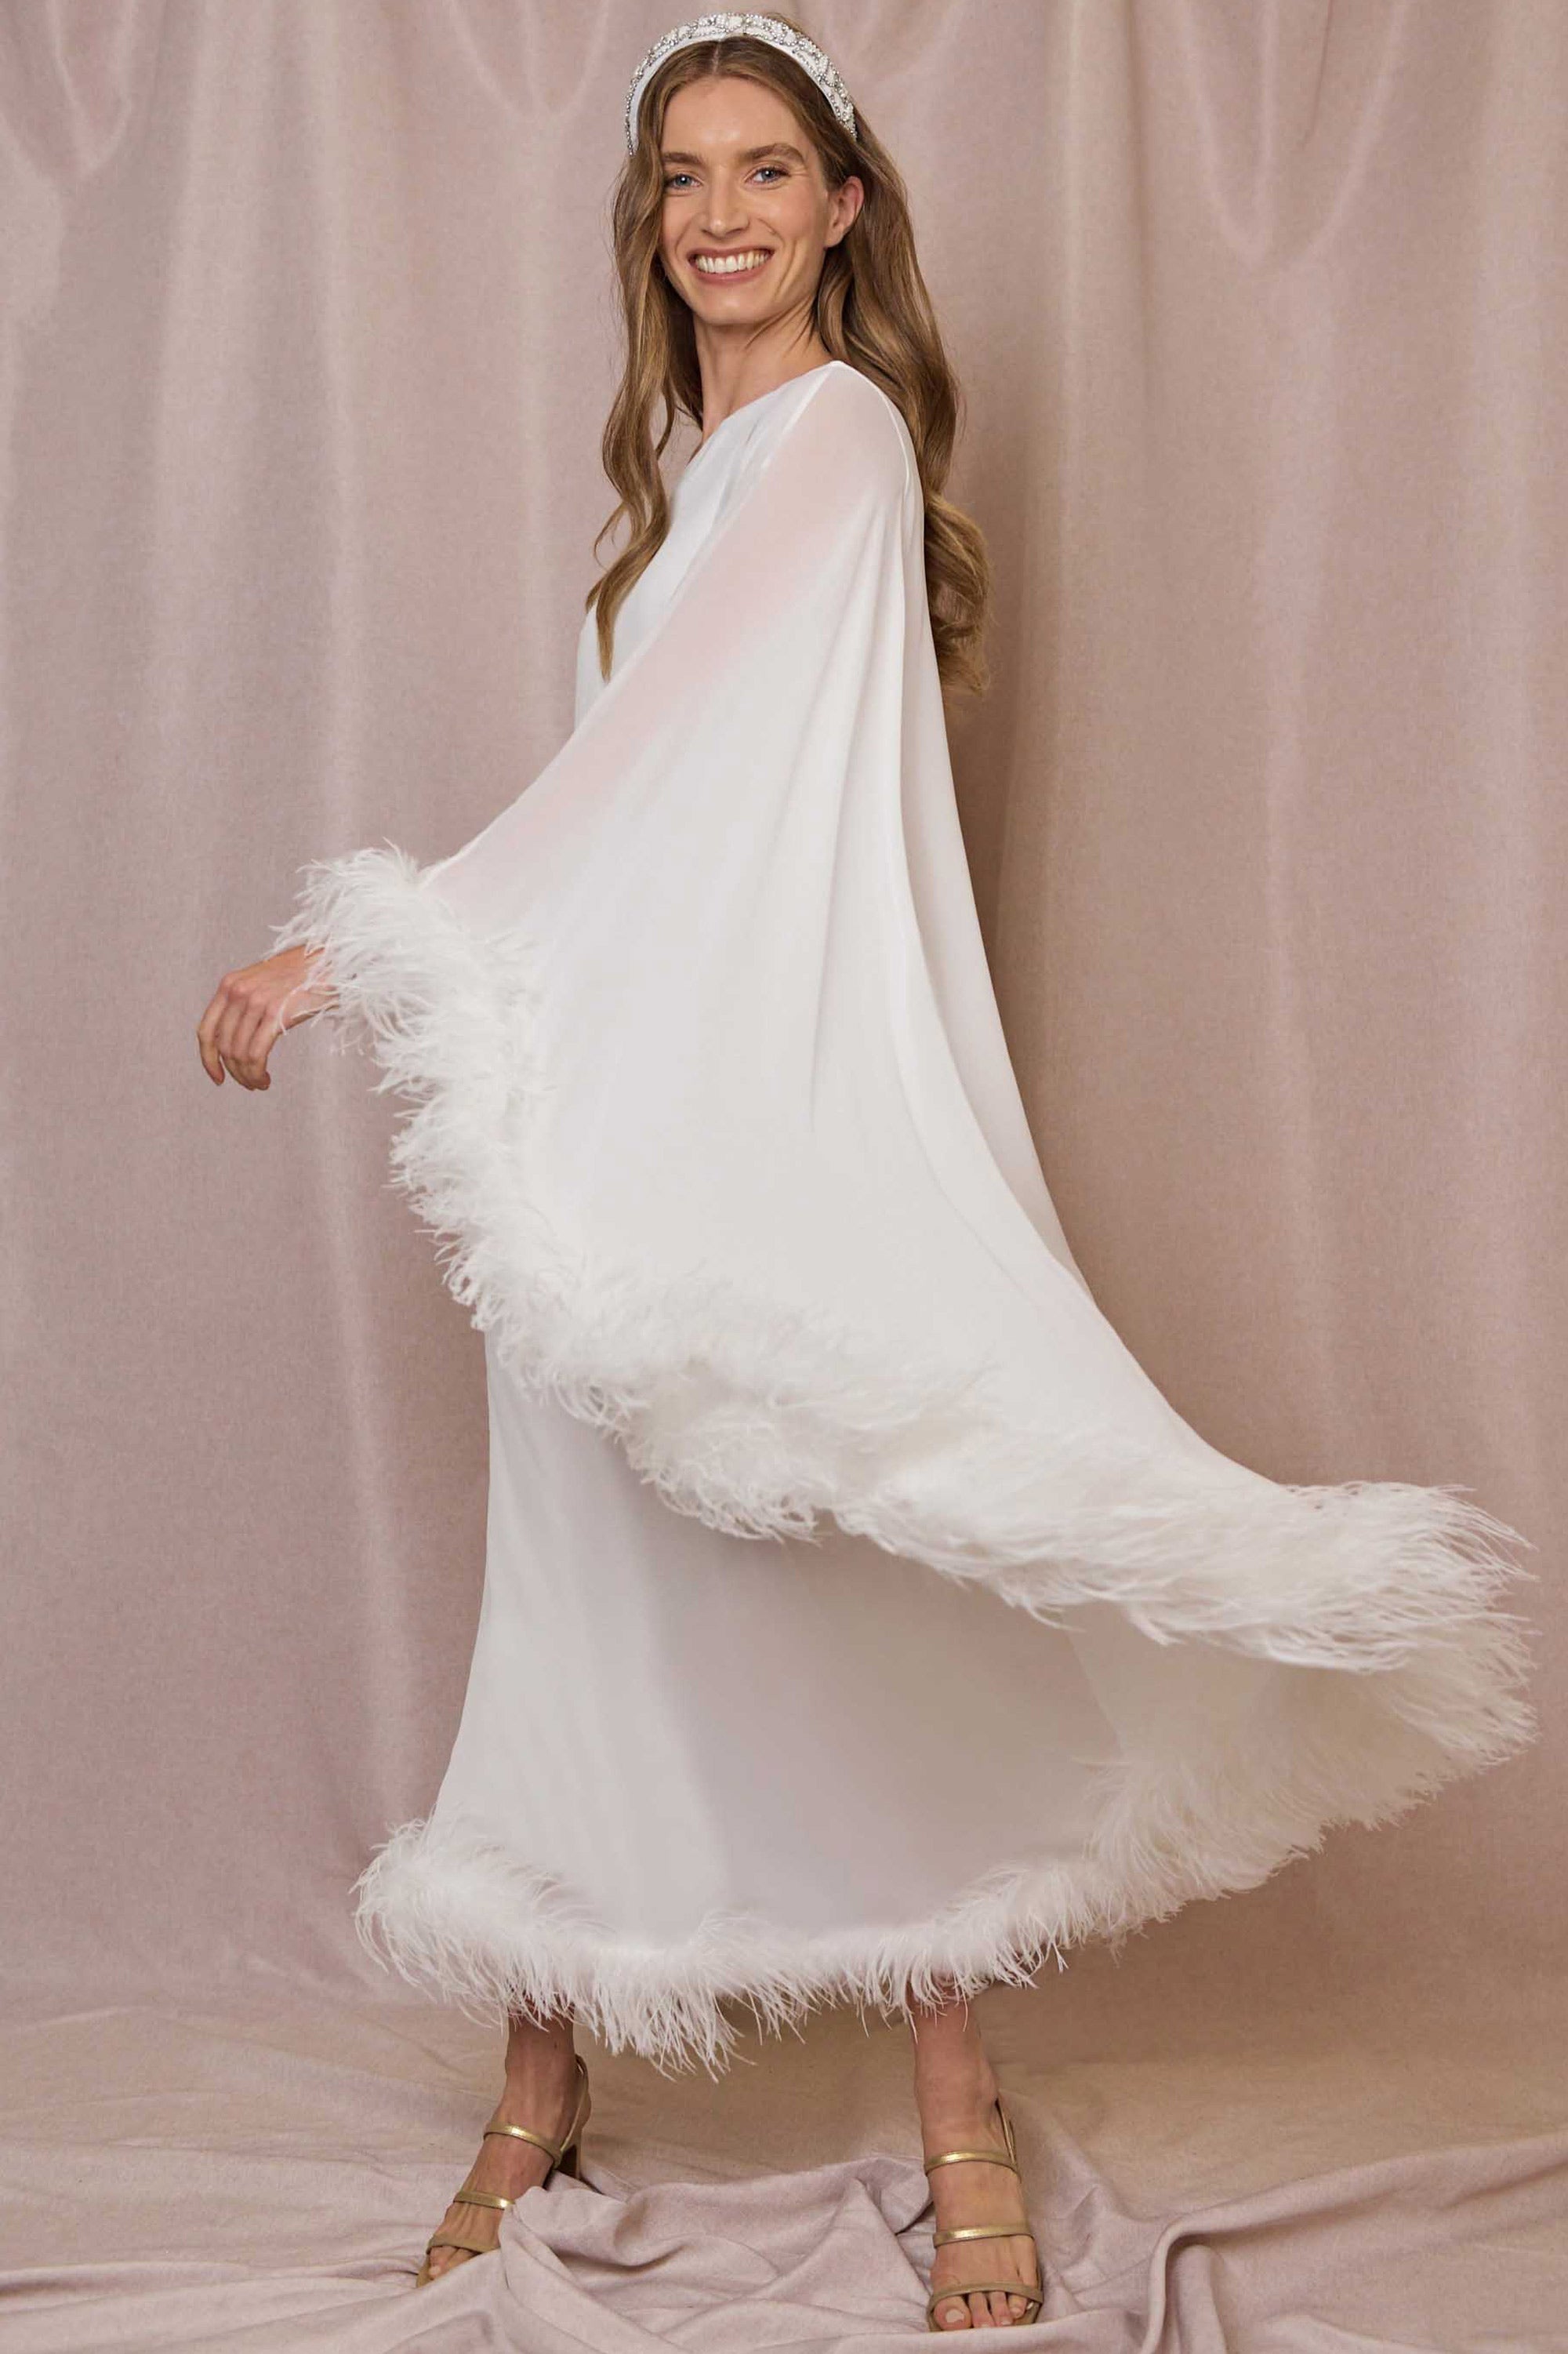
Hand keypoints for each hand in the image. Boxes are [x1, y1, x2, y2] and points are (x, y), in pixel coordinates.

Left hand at [196, 942, 336, 1089]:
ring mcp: (256, 1002)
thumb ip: (243, 1004)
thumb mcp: (261, 983)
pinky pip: (256, 1054)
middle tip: (249, 1084)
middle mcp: (238, 992)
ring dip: (247, 1076)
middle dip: (233, 1072)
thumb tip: (233, 1039)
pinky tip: (266, 1079)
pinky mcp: (276, 1014)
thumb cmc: (301, 976)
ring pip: (239, 1054)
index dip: (207, 1059)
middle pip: (223, 1046)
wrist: (330, 962)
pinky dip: (257, 1073)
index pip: (205, 1030)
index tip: (217, 1077)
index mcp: (229, 985)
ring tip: (260, 1083)